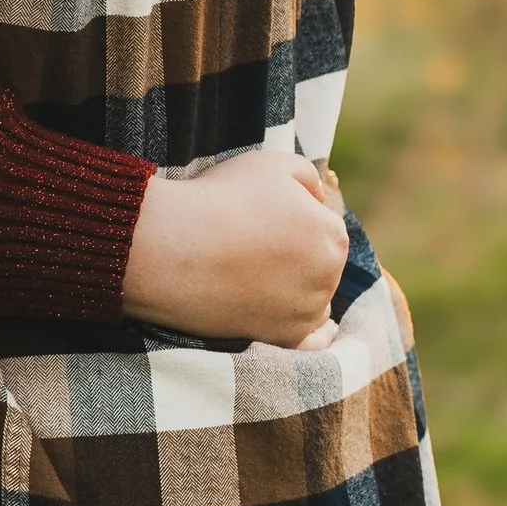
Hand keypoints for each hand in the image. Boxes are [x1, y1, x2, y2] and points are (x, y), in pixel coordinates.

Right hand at [120, 149, 348, 349]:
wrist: (174, 246)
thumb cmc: (222, 199)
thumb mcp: (271, 163)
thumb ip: (308, 175)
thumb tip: (319, 197)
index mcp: (332, 233)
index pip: (323, 226)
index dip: (292, 218)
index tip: (261, 217)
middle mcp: (329, 275)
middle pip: (322, 264)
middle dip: (299, 255)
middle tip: (254, 246)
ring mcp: (307, 310)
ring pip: (317, 299)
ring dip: (301, 289)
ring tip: (261, 278)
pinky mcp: (284, 338)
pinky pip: (314, 342)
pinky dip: (319, 334)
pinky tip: (320, 328)